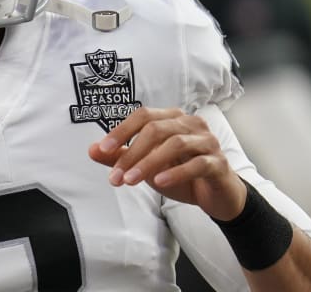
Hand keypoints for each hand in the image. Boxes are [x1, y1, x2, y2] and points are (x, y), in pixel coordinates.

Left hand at [88, 106, 246, 220]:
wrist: (217, 195)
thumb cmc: (181, 173)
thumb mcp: (147, 166)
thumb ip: (121, 156)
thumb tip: (91, 150)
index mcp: (173, 118)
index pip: (143, 115)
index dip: (122, 130)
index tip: (103, 149)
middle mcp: (191, 124)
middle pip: (156, 129)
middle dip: (132, 153)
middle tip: (115, 177)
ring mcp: (207, 141)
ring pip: (175, 144)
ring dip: (149, 163)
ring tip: (131, 181)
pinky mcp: (219, 163)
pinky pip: (198, 163)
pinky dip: (176, 172)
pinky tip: (160, 183)